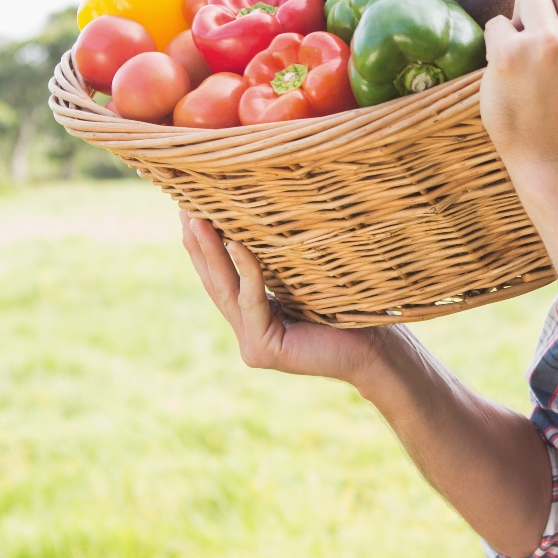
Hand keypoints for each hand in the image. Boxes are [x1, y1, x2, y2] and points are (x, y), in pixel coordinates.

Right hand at [180, 210, 385, 384]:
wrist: (375, 348)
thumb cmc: (347, 310)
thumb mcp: (303, 281)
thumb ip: (276, 267)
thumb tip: (259, 220)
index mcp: (254, 316)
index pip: (221, 277)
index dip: (202, 246)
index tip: (188, 210)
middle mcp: (247, 331)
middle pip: (214, 282)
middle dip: (197, 243)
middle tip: (183, 208)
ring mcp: (251, 344)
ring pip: (226, 289)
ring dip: (210, 250)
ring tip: (196, 218)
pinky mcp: (263, 350)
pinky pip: (251, 300)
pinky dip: (245, 269)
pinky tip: (236, 242)